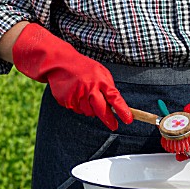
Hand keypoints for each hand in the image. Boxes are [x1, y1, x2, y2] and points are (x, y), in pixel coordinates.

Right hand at [12, 23, 132, 130]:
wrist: (60, 63)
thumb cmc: (84, 68)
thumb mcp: (101, 72)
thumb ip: (108, 87)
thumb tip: (114, 104)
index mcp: (101, 81)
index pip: (114, 98)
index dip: (122, 110)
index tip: (128, 120)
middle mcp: (89, 89)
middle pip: (101, 110)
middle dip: (109, 119)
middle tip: (114, 125)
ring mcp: (77, 95)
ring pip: (89, 112)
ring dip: (91, 109)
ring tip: (87, 95)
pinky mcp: (67, 100)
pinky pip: (78, 110)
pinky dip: (80, 106)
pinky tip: (77, 95)